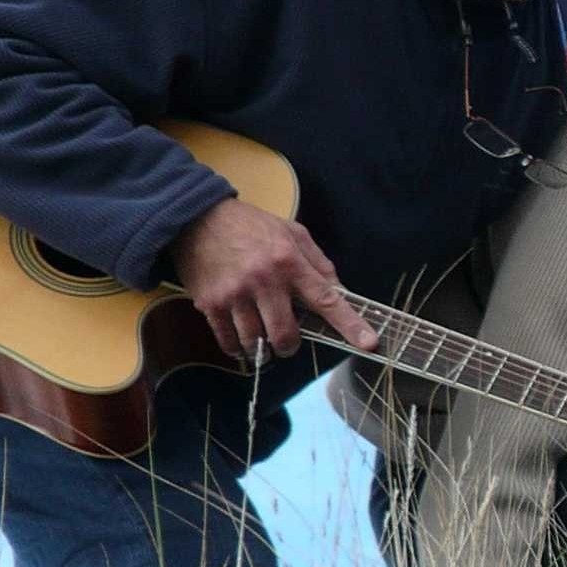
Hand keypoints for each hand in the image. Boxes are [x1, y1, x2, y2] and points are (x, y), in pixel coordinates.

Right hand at [171, 198, 376, 359]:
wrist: (197, 217)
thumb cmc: (251, 226)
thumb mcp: (292, 233)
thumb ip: (319, 264)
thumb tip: (340, 292)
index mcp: (290, 262)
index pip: (326, 300)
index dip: (350, 325)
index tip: (369, 344)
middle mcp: (264, 281)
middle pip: (286, 334)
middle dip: (290, 345)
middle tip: (288, 343)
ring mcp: (234, 294)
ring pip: (256, 342)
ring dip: (263, 349)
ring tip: (263, 341)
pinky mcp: (210, 303)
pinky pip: (228, 340)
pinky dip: (238, 348)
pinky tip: (241, 342)